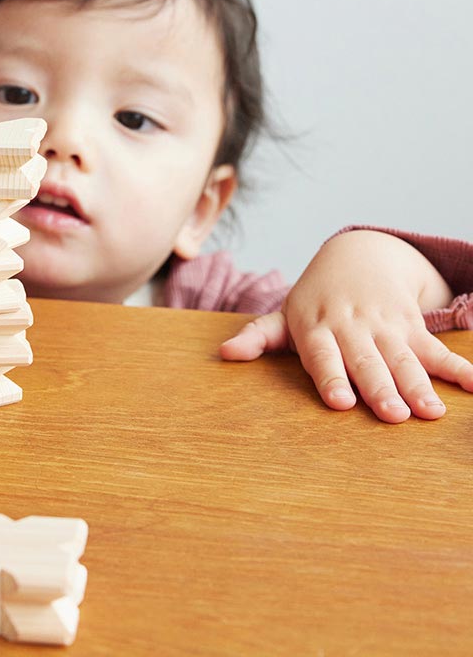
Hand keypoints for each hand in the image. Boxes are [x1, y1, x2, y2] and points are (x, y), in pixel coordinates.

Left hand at [220, 230, 472, 422]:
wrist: (357, 257)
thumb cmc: (314, 300)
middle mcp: (351, 326)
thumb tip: (224, 353)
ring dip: (419, 384)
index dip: (331, 377)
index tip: (339, 402)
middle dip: (380, 387)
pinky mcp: (412, 325)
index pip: (322, 355)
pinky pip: (435, 347)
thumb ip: (258, 336)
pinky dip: (457, 367)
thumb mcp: (284, 316)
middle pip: (366, 360)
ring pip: (402, 357)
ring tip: (430, 413)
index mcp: (316, 327)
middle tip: (392, 416)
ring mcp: (384, 325)